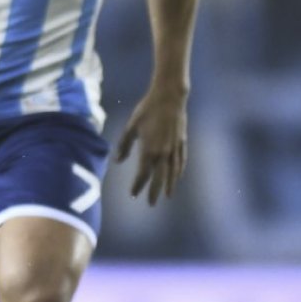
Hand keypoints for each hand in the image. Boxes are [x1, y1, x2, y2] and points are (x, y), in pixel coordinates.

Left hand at [113, 85, 187, 204]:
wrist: (169, 98)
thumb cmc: (147, 110)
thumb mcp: (131, 126)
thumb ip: (125, 144)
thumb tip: (118, 160)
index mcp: (149, 150)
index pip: (143, 174)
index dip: (138, 185)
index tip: (133, 194)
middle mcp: (163, 154)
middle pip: (159, 178)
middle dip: (154, 191)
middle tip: (151, 204)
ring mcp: (175, 149)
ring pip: (172, 172)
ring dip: (169, 185)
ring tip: (167, 196)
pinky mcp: (182, 142)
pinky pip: (181, 161)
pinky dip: (179, 171)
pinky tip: (178, 177)